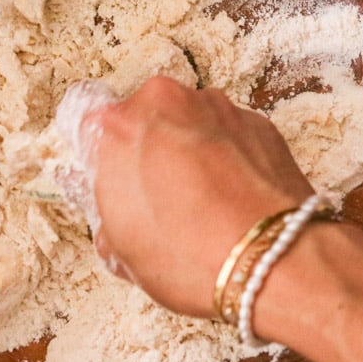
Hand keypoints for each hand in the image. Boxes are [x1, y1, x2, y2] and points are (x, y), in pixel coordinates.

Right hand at [81, 76, 314, 316]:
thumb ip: (107, 211)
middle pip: (144, 118)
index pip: (89, 121)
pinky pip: (230, 134)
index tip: (110, 172)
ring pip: (190, 122)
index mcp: (116, 128)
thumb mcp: (121, 250)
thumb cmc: (191, 255)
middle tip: (158, 196)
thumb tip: (114, 207)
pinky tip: (233, 198)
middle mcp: (163, 102)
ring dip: (191, 150)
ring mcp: (215, 106)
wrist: (274, 259)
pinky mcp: (257, 120)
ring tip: (203, 202)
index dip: (100, 150)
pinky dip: (229, 157)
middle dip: (149, 149)